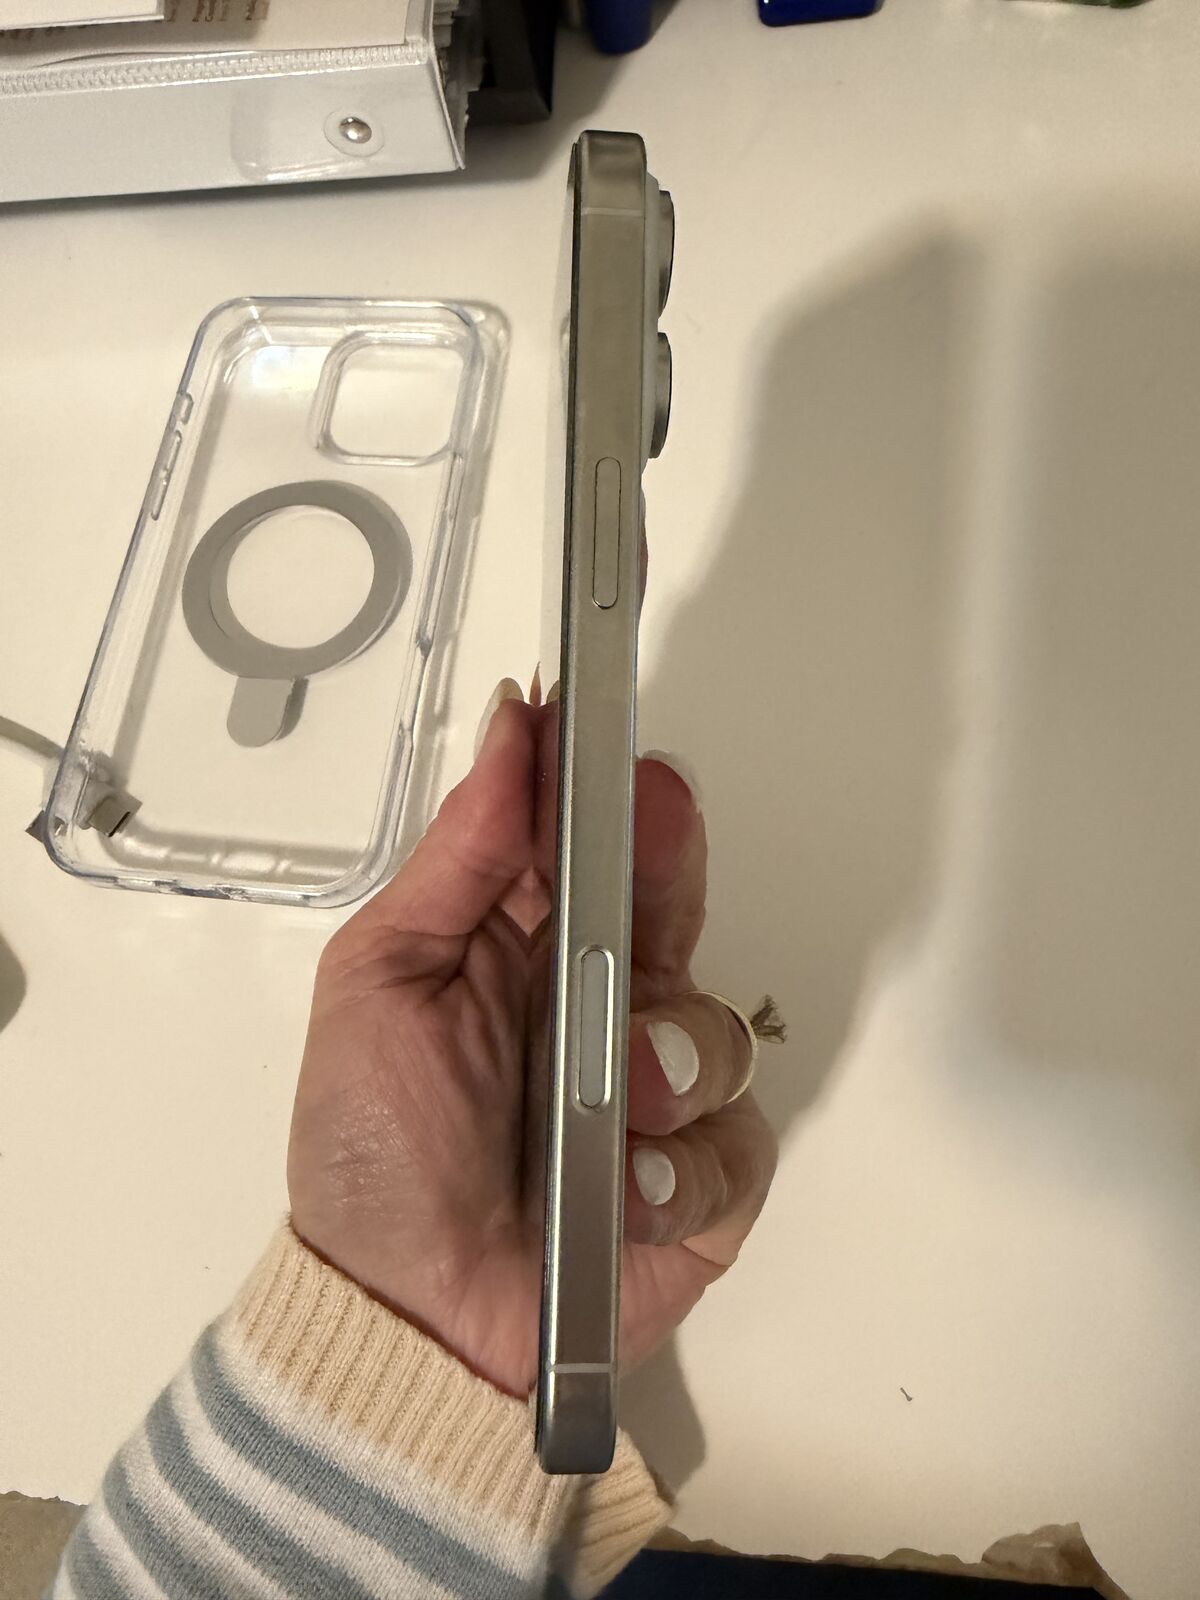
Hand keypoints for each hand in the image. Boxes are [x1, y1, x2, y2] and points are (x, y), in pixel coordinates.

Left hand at [288, 691, 776, 1397]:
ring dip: (669, 1058)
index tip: (609, 742)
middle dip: (670, 867)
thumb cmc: (376, 1153)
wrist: (411, 1322)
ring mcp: (659, 1093)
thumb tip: (507, 731)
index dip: (606, 788)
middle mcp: (600, 1006)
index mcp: (519, 950)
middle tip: (658, 828)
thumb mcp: (380, 984)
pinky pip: (736, 1140)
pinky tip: (623, 1192)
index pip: (583, 844)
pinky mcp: (702, 1179)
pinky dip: (679, 1168)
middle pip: (671, 906)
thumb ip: (455, 860)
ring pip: (718, 1027)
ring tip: (615, 1103)